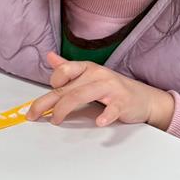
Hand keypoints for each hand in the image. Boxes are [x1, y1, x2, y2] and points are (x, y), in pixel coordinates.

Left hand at [27, 52, 174, 129]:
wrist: (145, 99)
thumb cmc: (113, 89)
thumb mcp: (89, 76)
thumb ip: (68, 69)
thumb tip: (49, 57)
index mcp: (87, 69)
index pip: (63, 71)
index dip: (51, 84)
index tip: (43, 99)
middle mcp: (97, 75)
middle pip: (67, 88)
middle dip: (47, 103)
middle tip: (34, 115)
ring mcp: (111, 88)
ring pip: (81, 96)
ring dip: (64, 109)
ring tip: (56, 120)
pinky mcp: (123, 102)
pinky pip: (113, 108)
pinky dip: (106, 116)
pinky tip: (99, 122)